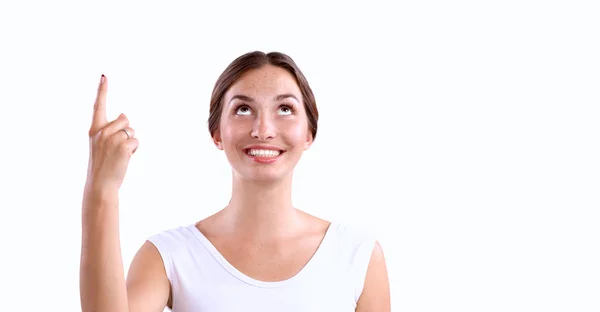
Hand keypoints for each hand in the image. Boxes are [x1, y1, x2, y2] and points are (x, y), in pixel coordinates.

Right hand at [85, 75, 138, 190]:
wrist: (100, 184)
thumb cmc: (103, 165)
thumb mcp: (101, 144)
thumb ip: (110, 129)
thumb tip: (124, 114)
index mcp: (94, 130)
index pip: (98, 106)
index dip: (102, 90)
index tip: (104, 76)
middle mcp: (102, 131)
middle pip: (125, 119)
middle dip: (126, 132)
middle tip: (116, 149)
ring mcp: (112, 138)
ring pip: (132, 130)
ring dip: (131, 142)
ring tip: (119, 155)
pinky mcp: (123, 146)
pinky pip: (137, 141)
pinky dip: (134, 150)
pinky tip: (125, 159)